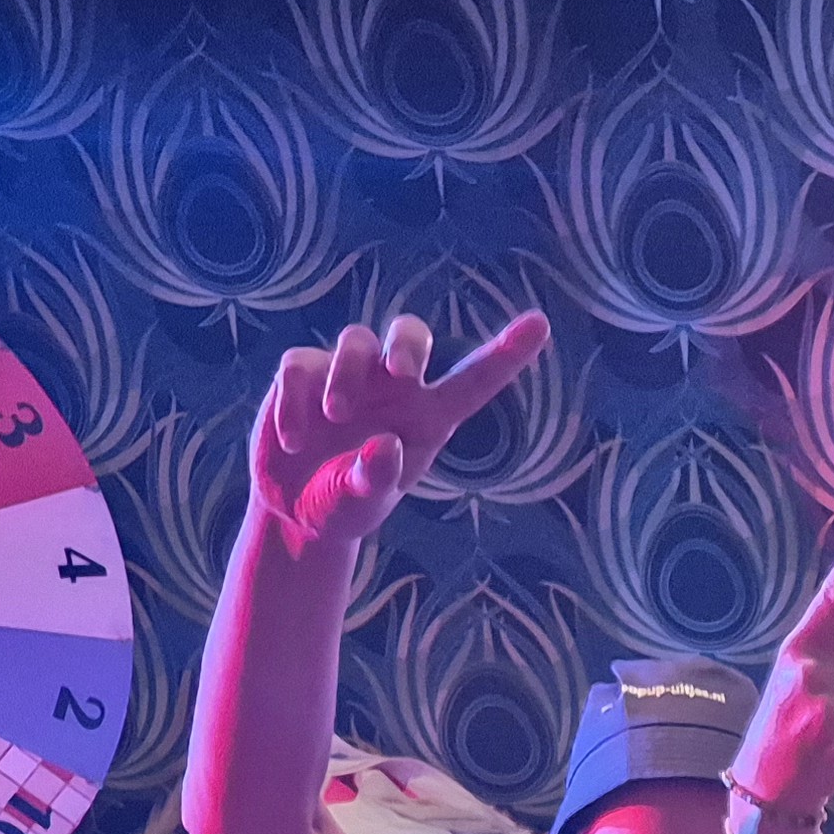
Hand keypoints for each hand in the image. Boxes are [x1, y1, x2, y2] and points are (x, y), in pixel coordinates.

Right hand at [253, 313, 550, 559]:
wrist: (294, 510)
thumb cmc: (345, 503)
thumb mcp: (362, 504)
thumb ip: (376, 480)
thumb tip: (385, 444)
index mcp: (428, 418)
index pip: (473, 380)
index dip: (507, 352)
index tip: (540, 323)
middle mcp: (392, 388)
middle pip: (410, 333)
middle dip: (408, 345)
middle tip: (402, 374)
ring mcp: (347, 375)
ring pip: (355, 341)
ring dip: (347, 373)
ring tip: (336, 417)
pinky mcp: (303, 375)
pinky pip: (301, 366)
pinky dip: (295, 399)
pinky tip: (294, 440)